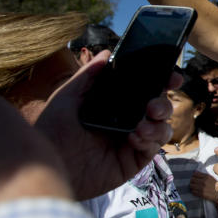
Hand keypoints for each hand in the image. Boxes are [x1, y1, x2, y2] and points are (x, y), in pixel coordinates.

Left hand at [33, 51, 177, 199]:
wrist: (47, 164)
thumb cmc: (52, 131)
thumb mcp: (67, 97)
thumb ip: (87, 76)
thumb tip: (107, 53)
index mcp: (115, 104)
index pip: (145, 89)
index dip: (162, 81)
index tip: (170, 76)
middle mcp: (127, 121)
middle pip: (160, 107)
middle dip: (163, 103)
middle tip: (152, 106)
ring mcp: (132, 141)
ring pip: (162, 128)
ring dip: (158, 123)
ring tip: (141, 125)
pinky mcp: (133, 161)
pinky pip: (153, 148)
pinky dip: (149, 139)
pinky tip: (134, 137)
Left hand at [189, 171, 217, 201]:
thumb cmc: (216, 185)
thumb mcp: (211, 178)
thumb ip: (204, 175)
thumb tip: (195, 172)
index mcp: (206, 177)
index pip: (195, 174)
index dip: (193, 175)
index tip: (194, 177)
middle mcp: (204, 182)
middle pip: (192, 180)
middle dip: (192, 181)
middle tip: (193, 182)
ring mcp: (202, 188)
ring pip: (191, 186)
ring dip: (192, 186)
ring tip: (194, 187)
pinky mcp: (201, 194)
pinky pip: (193, 192)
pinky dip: (193, 191)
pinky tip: (196, 191)